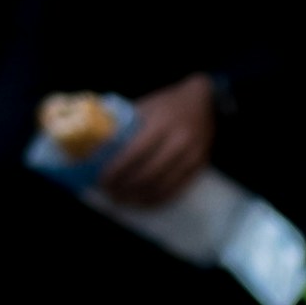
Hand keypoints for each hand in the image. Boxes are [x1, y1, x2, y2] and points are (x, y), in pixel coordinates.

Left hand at [95, 72, 219, 206]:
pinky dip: (156, 200)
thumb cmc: (169, 104)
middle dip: (125, 187)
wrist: (204, 102)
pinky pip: (175, 190)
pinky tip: (142, 202)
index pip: (135, 153)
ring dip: (139, 197)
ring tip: (122, 200)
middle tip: (109, 193)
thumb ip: (126, 124)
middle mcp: (178, 141)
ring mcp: (190, 157)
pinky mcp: (198, 168)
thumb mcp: (146, 106)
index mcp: (161, 123)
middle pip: (147, 174)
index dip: (117, 170)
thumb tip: (101, 143)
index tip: (102, 179)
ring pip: (162, 186)